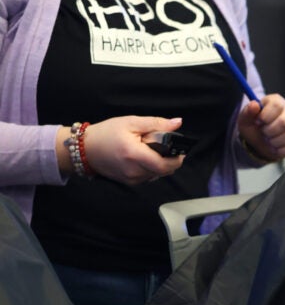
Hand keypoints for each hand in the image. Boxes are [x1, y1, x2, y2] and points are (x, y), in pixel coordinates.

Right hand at [58, 116, 185, 183]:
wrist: (85, 148)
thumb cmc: (106, 133)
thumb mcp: (131, 122)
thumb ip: (156, 123)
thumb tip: (177, 123)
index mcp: (134, 155)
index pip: (164, 165)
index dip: (177, 159)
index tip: (180, 150)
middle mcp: (133, 171)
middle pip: (163, 171)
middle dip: (170, 160)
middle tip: (165, 146)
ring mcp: (131, 179)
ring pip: (157, 175)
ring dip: (160, 164)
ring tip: (151, 150)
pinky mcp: (129, 182)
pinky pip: (148, 177)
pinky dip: (151, 168)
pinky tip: (144, 157)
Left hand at [237, 94, 284, 161]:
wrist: (260, 143)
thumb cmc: (254, 128)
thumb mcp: (245, 120)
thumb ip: (248, 111)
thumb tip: (254, 105)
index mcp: (277, 101)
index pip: (277, 105)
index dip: (266, 116)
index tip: (258, 122)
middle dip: (270, 131)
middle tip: (264, 133)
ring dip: (276, 142)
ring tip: (270, 141)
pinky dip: (284, 150)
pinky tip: (277, 148)